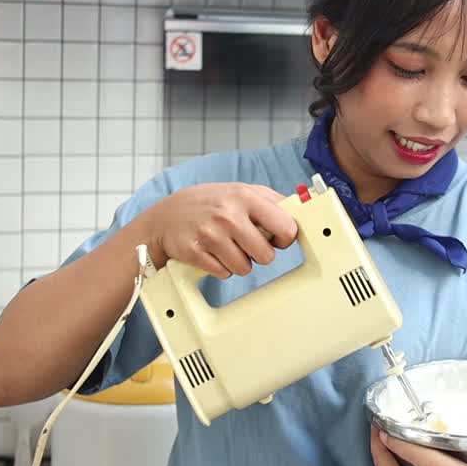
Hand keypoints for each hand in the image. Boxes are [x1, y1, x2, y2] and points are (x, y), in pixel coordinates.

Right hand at [141, 183, 297, 277]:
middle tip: (248, 244)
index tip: (279, 238)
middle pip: (266, 255)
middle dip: (260, 254)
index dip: (285, 237)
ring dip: (239, 262)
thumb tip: (300, 213)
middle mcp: (228, 214)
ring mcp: (211, 234)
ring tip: (227, 246)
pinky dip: (221, 268)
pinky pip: (224, 274)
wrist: (166, 216)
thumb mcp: (240, 191)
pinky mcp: (196, 252)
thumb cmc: (210, 204)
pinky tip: (212, 253)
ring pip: (245, 268)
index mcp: (245, 196)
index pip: (286, 226)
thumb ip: (270, 202)